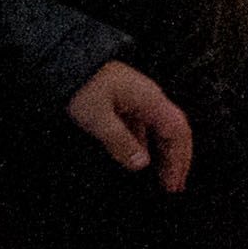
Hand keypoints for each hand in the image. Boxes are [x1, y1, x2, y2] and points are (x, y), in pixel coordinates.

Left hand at [64, 59, 191, 189]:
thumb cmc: (84, 85)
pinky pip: (145, 127)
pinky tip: (140, 157)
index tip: (174, 182)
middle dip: (178, 159)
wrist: (68, 62)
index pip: (177, 131)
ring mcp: (140, 101)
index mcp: (151, 101)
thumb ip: (121, 142)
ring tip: (161, 177)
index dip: (179, 158)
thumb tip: (141, 163)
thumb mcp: (98, 118)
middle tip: (174, 186)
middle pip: (175, 131)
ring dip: (164, 154)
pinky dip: (149, 146)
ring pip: (160, 130)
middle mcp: (151, 99)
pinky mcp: (127, 103)